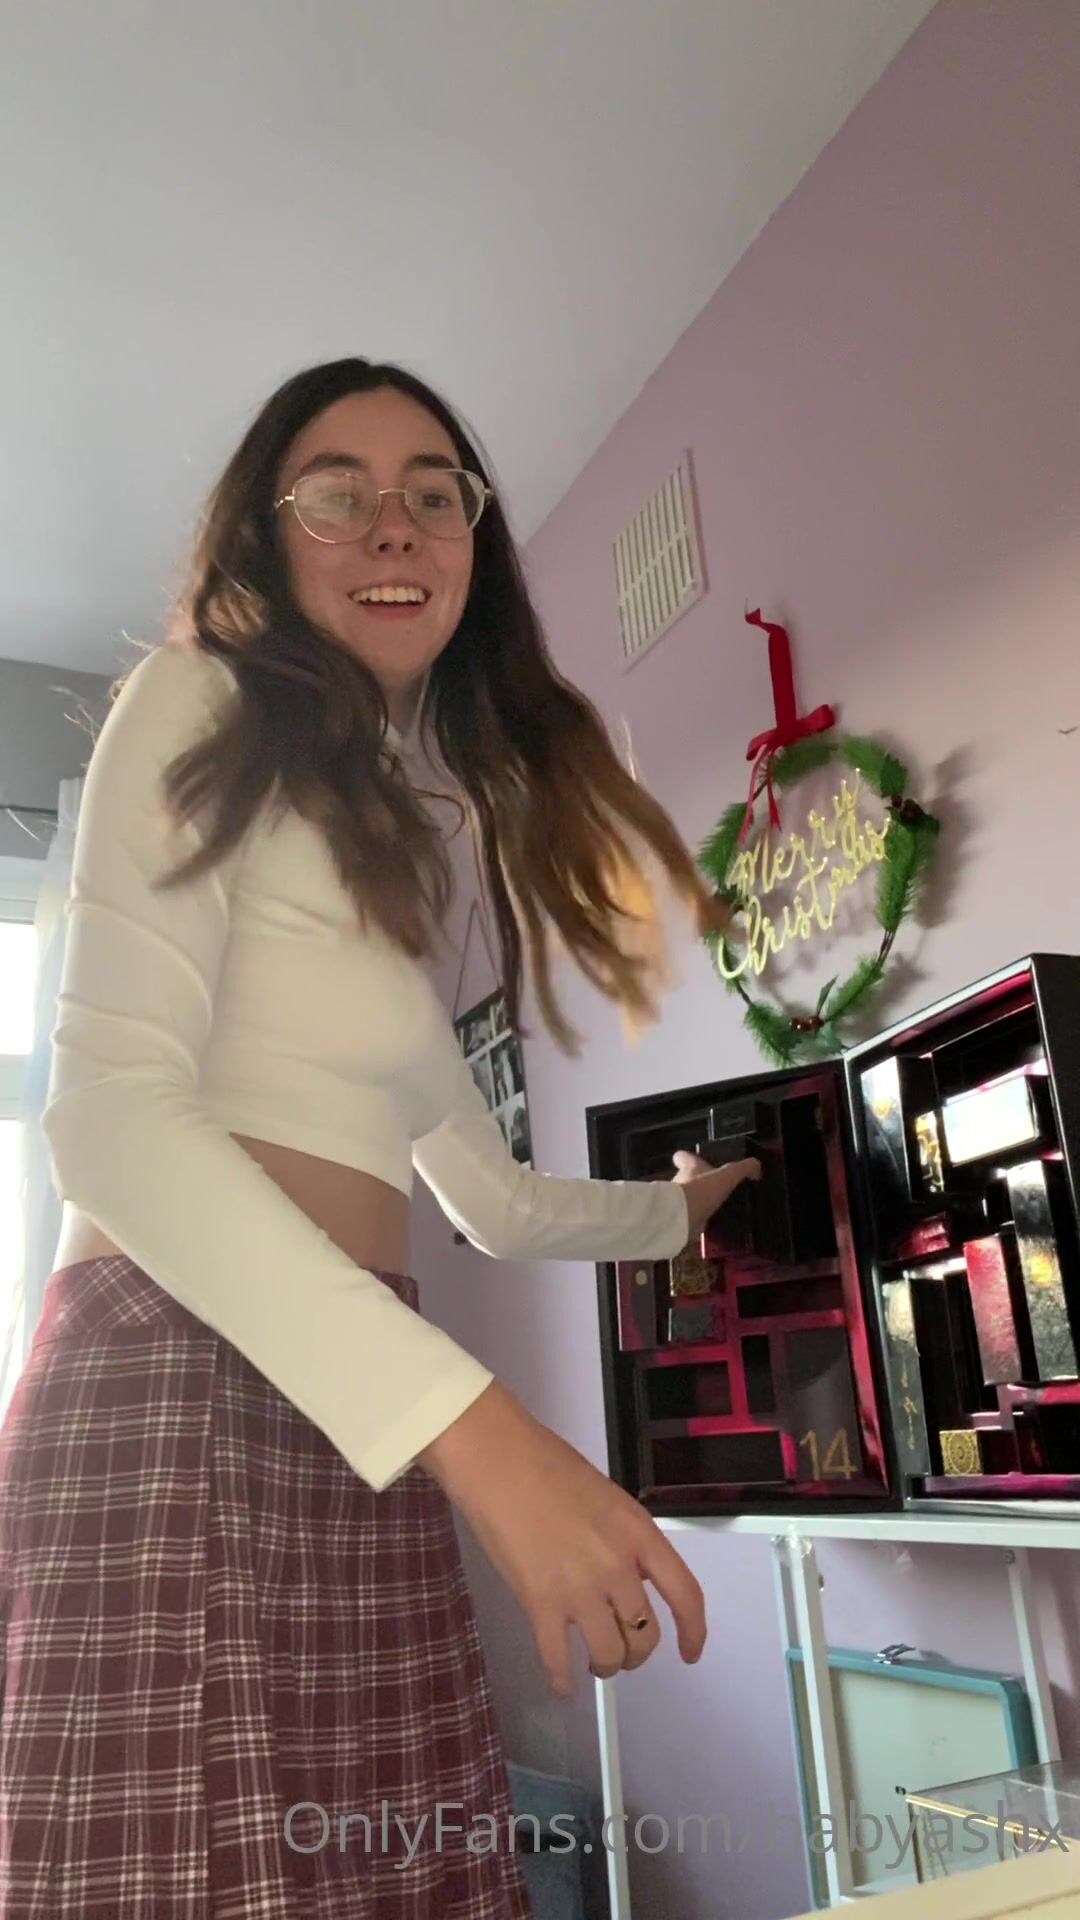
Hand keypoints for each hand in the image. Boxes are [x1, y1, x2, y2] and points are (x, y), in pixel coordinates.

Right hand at [418, 1381, 704, 1694]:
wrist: (498, 1460)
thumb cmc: (547, 1466)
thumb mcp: (607, 1499)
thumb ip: (625, 1542)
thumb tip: (629, 1579)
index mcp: (639, 1533)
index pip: (685, 1594)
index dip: (694, 1631)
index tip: (690, 1653)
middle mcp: (617, 1567)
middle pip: (645, 1634)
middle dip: (636, 1651)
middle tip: (622, 1650)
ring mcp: (579, 1589)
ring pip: (609, 1655)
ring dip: (605, 1665)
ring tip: (594, 1662)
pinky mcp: (539, 1604)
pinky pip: (558, 1660)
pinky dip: (562, 1681)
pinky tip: (562, 1686)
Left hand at [672, 1148, 761, 1242]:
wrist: (682, 1218)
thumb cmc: (702, 1190)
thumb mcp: (728, 1175)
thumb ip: (743, 1168)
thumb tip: (757, 1166)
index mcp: (689, 1168)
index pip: (682, 1156)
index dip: (688, 1158)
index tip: (698, 1161)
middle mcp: (680, 1182)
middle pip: (687, 1178)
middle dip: (701, 1184)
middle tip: (718, 1189)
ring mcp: (679, 1202)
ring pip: (690, 1200)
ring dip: (702, 1204)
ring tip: (721, 1209)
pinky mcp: (681, 1219)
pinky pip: (693, 1219)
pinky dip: (703, 1222)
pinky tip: (717, 1226)